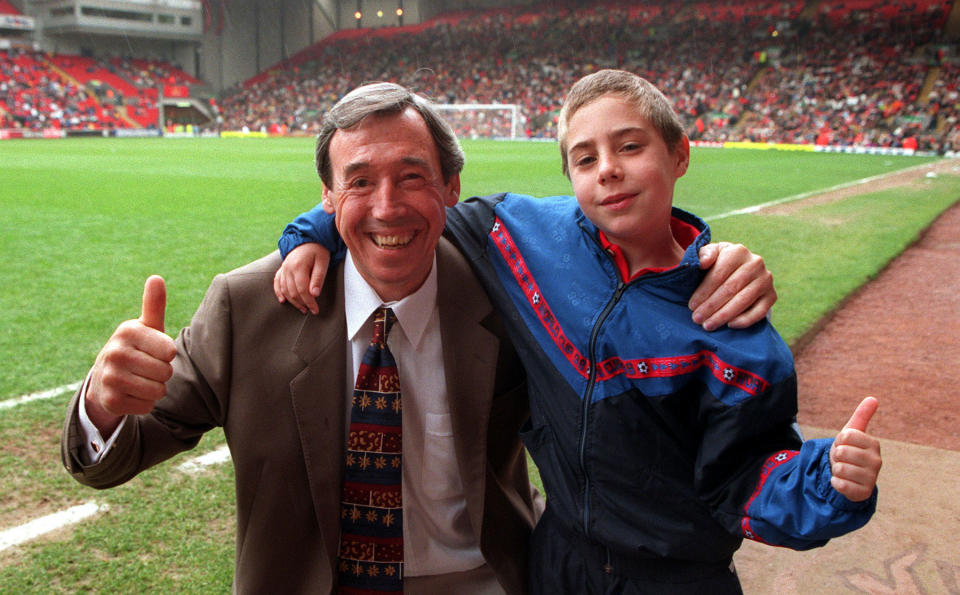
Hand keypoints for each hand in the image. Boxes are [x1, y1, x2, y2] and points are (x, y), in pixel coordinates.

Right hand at [86, 276, 176, 434]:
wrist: (104, 378)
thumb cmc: (137, 347)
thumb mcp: (147, 326)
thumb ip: (154, 304)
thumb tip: (156, 278)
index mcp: (127, 331)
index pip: (169, 351)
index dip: (167, 354)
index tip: (154, 350)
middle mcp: (115, 353)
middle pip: (165, 372)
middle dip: (162, 373)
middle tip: (146, 367)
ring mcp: (110, 378)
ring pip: (157, 391)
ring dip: (154, 389)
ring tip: (140, 380)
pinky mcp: (110, 401)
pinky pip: (147, 406)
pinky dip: (144, 403)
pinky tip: (131, 393)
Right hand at [273, 243, 330, 314]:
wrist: (308, 238)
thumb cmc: (318, 250)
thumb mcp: (322, 262)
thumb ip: (318, 278)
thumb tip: (314, 294)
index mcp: (298, 266)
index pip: (302, 290)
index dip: (309, 302)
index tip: (316, 310)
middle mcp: (288, 268)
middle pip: (293, 292)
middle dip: (302, 303)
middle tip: (311, 311)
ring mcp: (283, 269)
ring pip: (285, 290)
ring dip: (293, 301)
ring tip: (302, 308)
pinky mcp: (282, 269)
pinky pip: (277, 283)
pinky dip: (279, 292)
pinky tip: (282, 300)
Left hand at [690, 242, 775, 330]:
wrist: (738, 271)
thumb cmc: (717, 264)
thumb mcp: (708, 255)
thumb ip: (703, 255)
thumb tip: (703, 262)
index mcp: (738, 251)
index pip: (718, 274)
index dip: (704, 292)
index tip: (691, 306)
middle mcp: (755, 263)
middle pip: (730, 288)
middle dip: (711, 306)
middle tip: (697, 319)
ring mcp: (765, 280)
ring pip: (743, 300)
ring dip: (724, 315)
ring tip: (708, 325)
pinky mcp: (772, 295)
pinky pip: (760, 311)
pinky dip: (745, 320)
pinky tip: (730, 325)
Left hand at [830, 397, 881, 501]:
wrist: (849, 476)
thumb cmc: (850, 451)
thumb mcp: (853, 432)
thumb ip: (862, 416)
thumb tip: (873, 398)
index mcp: (873, 444)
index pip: (845, 436)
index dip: (839, 440)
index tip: (845, 444)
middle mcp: (876, 461)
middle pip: (842, 452)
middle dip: (837, 456)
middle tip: (843, 459)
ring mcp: (871, 478)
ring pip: (840, 469)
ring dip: (836, 469)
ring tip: (844, 470)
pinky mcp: (863, 493)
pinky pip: (840, 484)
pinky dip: (836, 483)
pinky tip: (843, 481)